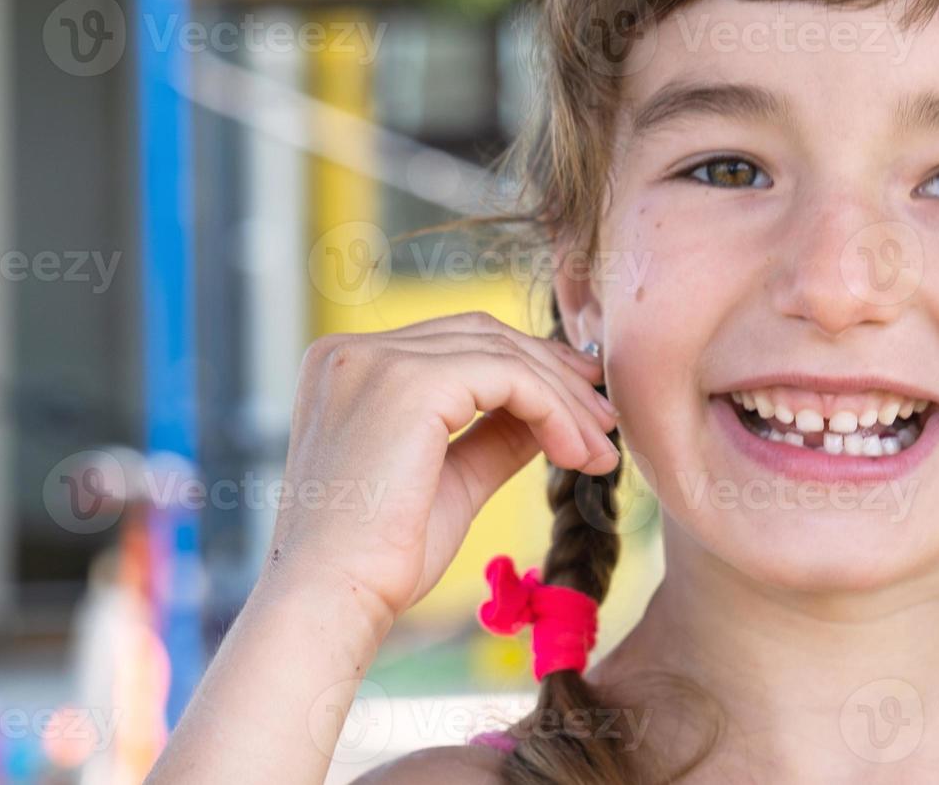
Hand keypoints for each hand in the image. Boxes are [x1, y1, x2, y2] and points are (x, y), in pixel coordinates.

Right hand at [262, 312, 618, 628]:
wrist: (334, 602)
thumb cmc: (381, 559)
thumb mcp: (453, 479)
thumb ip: (496, 436)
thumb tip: (555, 412)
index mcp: (348, 367)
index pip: (457, 342)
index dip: (528, 365)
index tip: (581, 403)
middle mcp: (353, 351)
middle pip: (483, 336)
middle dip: (555, 375)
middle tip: (605, 420)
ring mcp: (377, 360)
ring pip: (503, 354)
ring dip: (565, 401)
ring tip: (600, 452)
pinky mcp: (409, 384)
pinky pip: (509, 378)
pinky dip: (554, 411)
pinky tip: (575, 454)